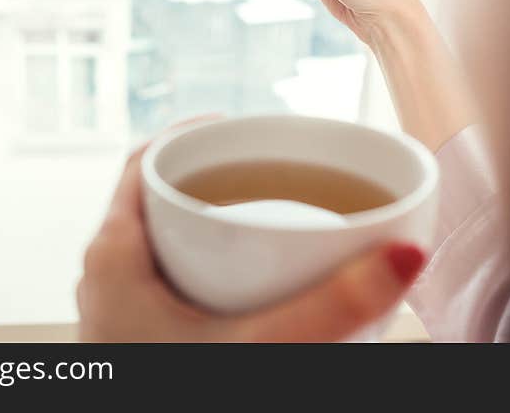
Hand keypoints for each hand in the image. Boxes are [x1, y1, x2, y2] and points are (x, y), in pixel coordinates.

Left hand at [77, 145, 424, 341]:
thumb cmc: (174, 400)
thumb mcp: (260, 351)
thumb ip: (332, 307)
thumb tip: (403, 255)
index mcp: (113, 256)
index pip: (143, 162)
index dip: (189, 134)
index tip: (236, 124)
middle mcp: (106, 276)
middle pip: (155, 197)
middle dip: (209, 177)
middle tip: (262, 174)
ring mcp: (118, 309)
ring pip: (160, 238)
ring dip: (205, 220)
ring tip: (258, 218)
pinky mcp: (137, 336)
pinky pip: (164, 276)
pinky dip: (200, 262)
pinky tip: (241, 282)